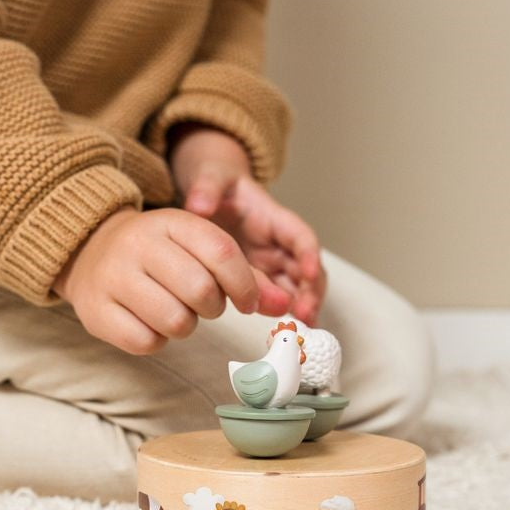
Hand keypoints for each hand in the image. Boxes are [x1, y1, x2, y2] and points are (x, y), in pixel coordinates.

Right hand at [52, 205, 292, 354]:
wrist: (89, 250)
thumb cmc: (160, 254)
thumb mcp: (197, 247)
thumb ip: (245, 275)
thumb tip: (283, 305)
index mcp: (170, 222)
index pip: (222, 252)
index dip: (245, 285)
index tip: (248, 302)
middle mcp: (138, 245)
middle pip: (200, 291)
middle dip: (213, 307)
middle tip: (205, 305)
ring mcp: (113, 278)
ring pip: (175, 321)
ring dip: (186, 325)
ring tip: (175, 310)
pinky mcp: (96, 312)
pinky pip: (146, 342)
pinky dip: (157, 340)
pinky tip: (149, 321)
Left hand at [168, 124, 325, 325]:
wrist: (211, 191)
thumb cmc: (217, 182)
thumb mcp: (212, 178)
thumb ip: (207, 188)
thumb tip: (199, 205)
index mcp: (273, 218)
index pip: (299, 236)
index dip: (307, 254)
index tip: (309, 271)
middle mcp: (278, 243)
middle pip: (306, 268)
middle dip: (311, 290)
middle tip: (306, 313)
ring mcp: (270, 263)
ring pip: (295, 286)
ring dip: (301, 305)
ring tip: (300, 327)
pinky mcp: (258, 276)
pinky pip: (275, 296)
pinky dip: (280, 312)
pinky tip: (283, 331)